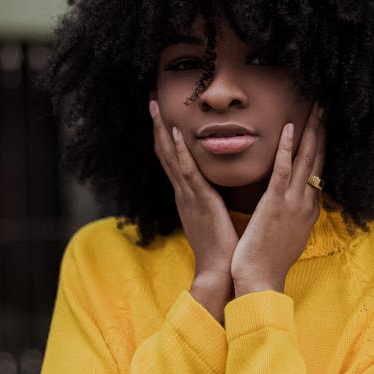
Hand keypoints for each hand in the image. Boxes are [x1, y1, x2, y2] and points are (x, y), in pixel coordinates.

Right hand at [149, 100, 237, 316]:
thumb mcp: (216, 218)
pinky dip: (180, 152)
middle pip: (165, 153)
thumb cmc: (223, 249)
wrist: (221, 273)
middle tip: (150, 100)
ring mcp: (189, 196)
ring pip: (170, 157)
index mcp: (188, 196)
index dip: (166, 136)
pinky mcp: (200, 201)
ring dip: (162, 130)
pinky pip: (187, 172)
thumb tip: (217, 191)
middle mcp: (183, 193)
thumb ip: (213, 202)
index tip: (162, 114)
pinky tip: (176, 133)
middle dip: (157, 126)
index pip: (173, 160)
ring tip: (155, 106)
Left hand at [230, 103, 326, 295]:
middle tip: (327, 104)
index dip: (322, 144)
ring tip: (318, 106)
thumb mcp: (288, 235)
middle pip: (318, 158)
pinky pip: (284, 170)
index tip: (323, 123)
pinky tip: (290, 127)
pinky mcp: (276, 204)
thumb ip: (292, 216)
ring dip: (313, 130)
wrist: (260, 281)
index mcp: (309, 209)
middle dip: (323, 129)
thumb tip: (291, 205)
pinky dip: (288, 148)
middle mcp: (307, 202)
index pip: (318, 170)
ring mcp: (293, 203)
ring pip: (307, 159)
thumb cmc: (268, 262)